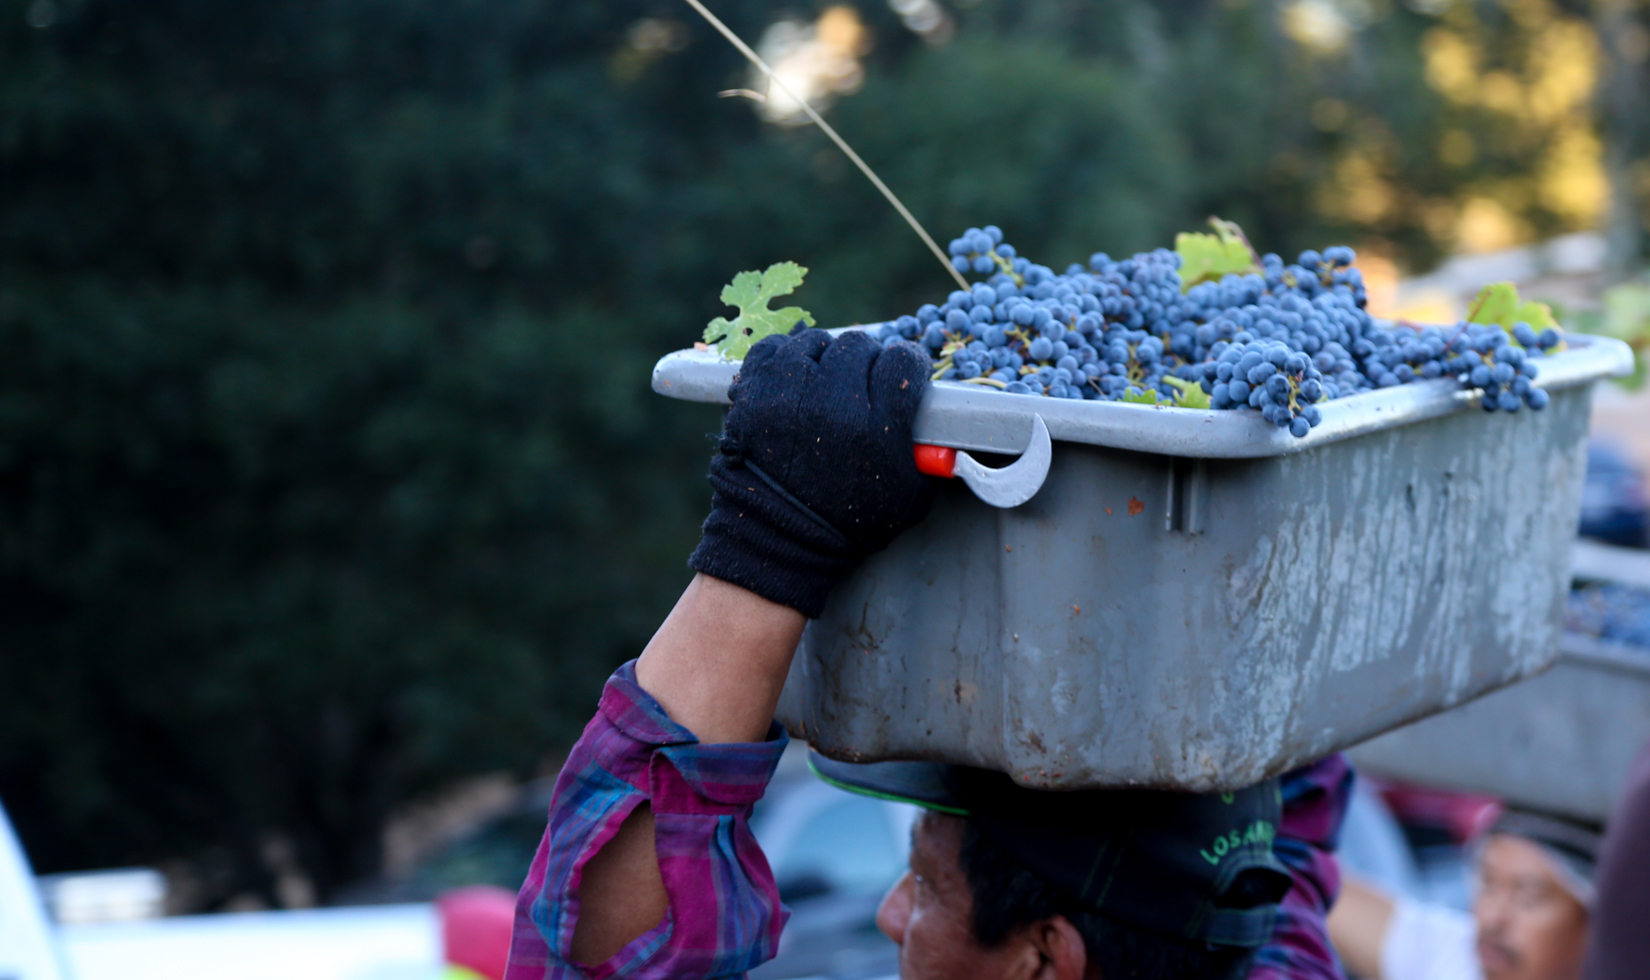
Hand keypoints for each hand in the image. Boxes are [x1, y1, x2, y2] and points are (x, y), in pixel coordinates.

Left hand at [689, 327, 933, 616]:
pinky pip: (774, 348)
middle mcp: (835, 400)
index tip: (903, 375)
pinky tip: (796, 375)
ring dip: (827, 357)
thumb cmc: (850, 522)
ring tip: (827, 381)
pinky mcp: (754, 391)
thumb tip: (941, 420)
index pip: (903, 360)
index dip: (907, 365)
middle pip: (860, 346)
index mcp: (878, 424)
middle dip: (868, 361)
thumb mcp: (910, 496)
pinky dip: (787, 356)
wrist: (780, 537)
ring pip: (817, 342)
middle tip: (864, 382)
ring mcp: (789, 391)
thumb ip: (929, 453)